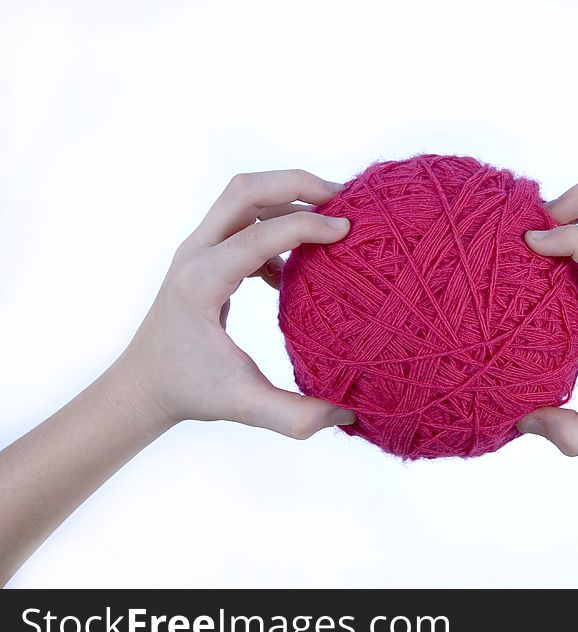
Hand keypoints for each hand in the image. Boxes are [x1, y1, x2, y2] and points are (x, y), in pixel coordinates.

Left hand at [118, 169, 356, 437]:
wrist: (144, 385)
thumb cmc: (190, 391)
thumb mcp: (243, 406)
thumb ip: (296, 416)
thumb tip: (348, 414)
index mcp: (203, 282)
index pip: (259, 233)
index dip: (307, 225)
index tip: (347, 231)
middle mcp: (195, 254)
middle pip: (245, 190)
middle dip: (297, 184)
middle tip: (343, 198)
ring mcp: (197, 249)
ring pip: (243, 196)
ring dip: (288, 196)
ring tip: (329, 219)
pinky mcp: (205, 254)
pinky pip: (244, 219)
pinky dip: (277, 225)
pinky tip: (295, 268)